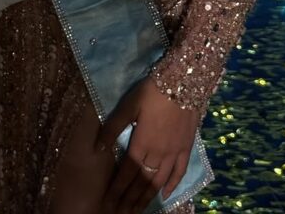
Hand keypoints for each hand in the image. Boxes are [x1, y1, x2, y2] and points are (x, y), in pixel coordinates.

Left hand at [96, 77, 199, 213]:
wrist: (183, 84)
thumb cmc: (151, 93)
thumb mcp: (128, 106)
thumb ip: (112, 127)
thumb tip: (98, 148)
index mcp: (141, 144)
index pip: (126, 172)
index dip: (117, 189)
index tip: (108, 203)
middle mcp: (157, 154)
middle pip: (142, 181)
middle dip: (130, 199)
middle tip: (121, 213)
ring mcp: (174, 153)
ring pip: (159, 181)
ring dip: (148, 197)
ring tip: (139, 210)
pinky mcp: (186, 149)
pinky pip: (179, 172)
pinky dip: (172, 185)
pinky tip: (166, 194)